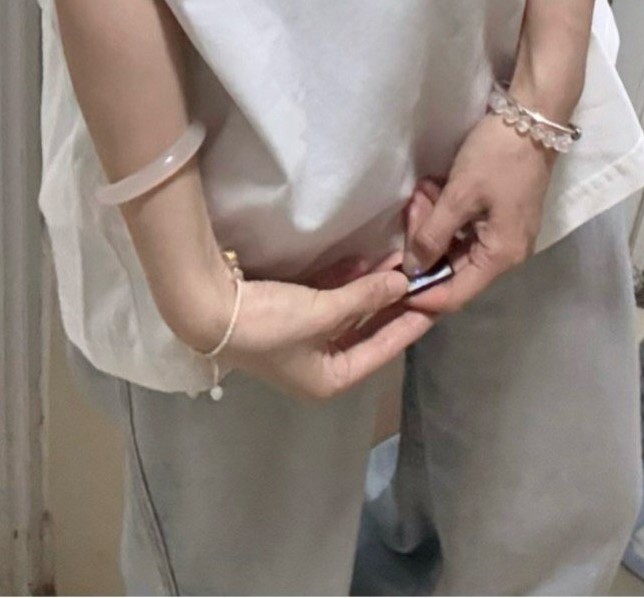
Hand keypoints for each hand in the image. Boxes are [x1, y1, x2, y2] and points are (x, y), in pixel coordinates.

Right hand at [180, 250, 433, 402]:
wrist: (209, 309)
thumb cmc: (270, 324)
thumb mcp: (323, 312)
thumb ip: (365, 296)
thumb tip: (403, 284)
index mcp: (330, 380)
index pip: (381, 352)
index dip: (408, 326)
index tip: (435, 305)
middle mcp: (319, 366)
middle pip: (366, 332)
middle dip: (390, 304)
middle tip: (420, 280)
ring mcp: (303, 342)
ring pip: (348, 314)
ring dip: (369, 290)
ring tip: (396, 263)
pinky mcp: (289, 318)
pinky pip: (328, 302)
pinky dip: (345, 285)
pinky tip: (363, 263)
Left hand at [402, 113, 555, 317]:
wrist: (533, 118)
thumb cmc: (497, 157)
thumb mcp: (460, 194)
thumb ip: (433, 235)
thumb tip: (411, 269)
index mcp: (501, 256)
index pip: (455, 295)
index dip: (421, 294)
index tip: (392, 280)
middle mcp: (507, 254)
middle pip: (454, 267)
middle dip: (424, 242)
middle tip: (412, 206)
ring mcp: (505, 234)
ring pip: (457, 245)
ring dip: (434, 223)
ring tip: (423, 191)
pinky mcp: (501, 216)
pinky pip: (466, 228)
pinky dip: (447, 213)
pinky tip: (434, 190)